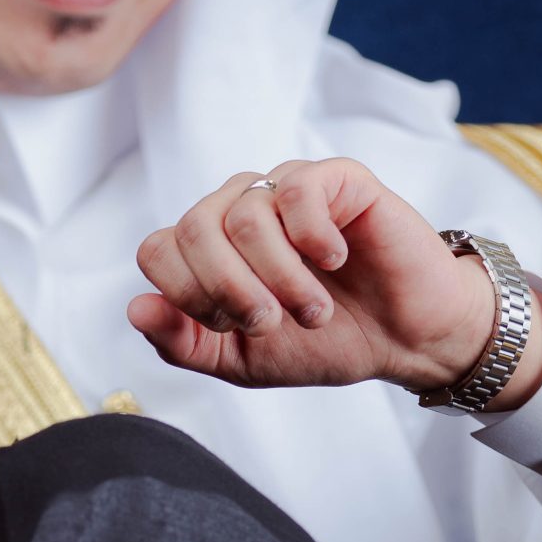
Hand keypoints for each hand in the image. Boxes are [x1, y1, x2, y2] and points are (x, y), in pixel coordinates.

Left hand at [130, 159, 541, 402]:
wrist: (407, 340)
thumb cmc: (327, 343)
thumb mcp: (242, 361)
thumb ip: (183, 342)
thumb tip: (135, 307)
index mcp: (211, 248)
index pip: (157, 249)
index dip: (187, 295)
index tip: (233, 328)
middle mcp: (242, 209)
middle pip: (192, 228)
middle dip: (229, 290)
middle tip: (273, 323)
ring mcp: (288, 190)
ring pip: (244, 216)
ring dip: (280, 278)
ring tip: (315, 310)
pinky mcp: (338, 179)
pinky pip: (297, 191)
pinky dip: (312, 239)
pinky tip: (336, 262)